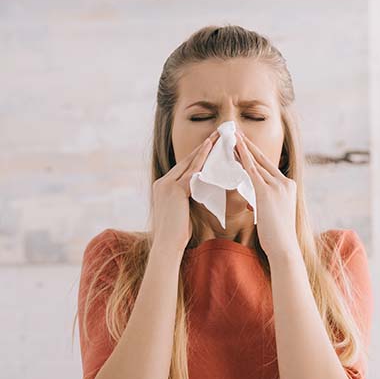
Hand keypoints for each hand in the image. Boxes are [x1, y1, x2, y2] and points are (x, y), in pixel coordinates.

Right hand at [151, 130, 218, 252]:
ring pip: (189, 162)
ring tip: (217, 136)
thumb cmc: (177, 233)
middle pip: (186, 161)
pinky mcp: (174, 190)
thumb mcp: (182, 211)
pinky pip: (192, 171)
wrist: (168, 245)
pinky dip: (202, 159)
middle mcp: (162, 183)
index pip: (183, 168)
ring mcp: (166, 185)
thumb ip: (188, 198)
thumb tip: (201, 191)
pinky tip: (211, 148)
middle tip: (217, 134)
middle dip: (202, 147)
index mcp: (162, 187)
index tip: (210, 146)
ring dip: (205, 148)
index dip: (197, 156)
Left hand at [234, 131, 298, 256]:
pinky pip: (252, 170)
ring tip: (232, 135)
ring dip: (243, 148)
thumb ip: (263, 202)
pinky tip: (235, 147)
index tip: (246, 143)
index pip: (268, 167)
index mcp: (288, 186)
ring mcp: (277, 186)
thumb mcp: (272, 213)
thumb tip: (252, 200)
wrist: (284, 247)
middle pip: (263, 160)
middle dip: (249, 145)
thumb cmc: (277, 236)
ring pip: (256, 162)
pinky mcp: (266, 192)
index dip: (256, 154)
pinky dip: (243, 157)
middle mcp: (284, 183)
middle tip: (237, 131)